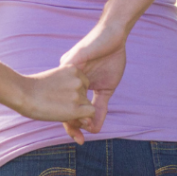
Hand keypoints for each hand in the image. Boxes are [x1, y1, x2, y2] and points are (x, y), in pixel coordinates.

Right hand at [17, 64, 93, 124]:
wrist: (23, 93)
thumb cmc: (33, 90)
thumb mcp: (54, 81)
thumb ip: (68, 89)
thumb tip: (83, 105)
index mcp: (73, 68)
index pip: (83, 85)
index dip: (74, 95)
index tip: (60, 99)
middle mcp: (79, 79)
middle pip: (85, 96)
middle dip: (76, 105)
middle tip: (58, 108)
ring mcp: (78, 93)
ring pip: (87, 107)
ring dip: (77, 114)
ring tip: (58, 112)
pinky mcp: (76, 107)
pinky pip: (90, 115)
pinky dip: (82, 119)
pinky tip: (67, 118)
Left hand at [59, 19, 128, 142]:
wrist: (114, 36)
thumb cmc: (111, 58)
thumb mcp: (106, 89)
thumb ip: (99, 107)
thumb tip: (96, 129)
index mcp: (72, 84)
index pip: (69, 107)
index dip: (73, 124)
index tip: (79, 139)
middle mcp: (65, 77)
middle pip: (62, 104)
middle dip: (70, 124)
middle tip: (78, 139)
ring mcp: (67, 70)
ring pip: (63, 96)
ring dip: (71, 113)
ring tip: (81, 126)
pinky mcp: (72, 62)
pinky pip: (68, 83)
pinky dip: (73, 99)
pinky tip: (80, 110)